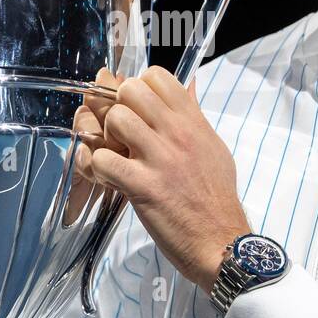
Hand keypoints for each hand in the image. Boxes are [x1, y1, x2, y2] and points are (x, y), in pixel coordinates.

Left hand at [80, 65, 250, 292]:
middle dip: (116, 107)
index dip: (138, 87)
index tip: (136, 108)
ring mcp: (159, 158)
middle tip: (119, 132)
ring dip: (104, 136)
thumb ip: (195, 114)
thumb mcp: (213, 146)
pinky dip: (97, 168)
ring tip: (113, 154)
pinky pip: (102, 160)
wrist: (220, 241)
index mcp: (192, 121)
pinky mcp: (142, 187)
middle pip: (129, 90)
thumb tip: (189, 83)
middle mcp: (176, 133)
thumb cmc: (216, 197)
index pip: (156, 76)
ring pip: (114, 119)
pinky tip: (109, 178)